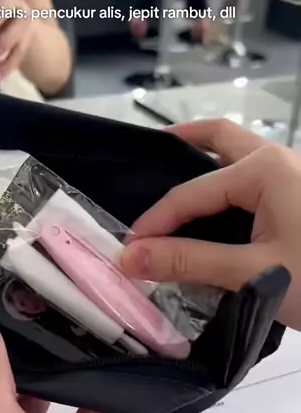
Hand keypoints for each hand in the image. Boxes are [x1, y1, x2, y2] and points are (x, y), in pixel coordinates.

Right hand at [119, 119, 300, 330]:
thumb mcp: (253, 273)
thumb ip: (188, 261)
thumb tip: (131, 257)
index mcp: (265, 169)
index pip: (192, 191)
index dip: (155, 220)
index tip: (128, 250)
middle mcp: (280, 159)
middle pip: (221, 138)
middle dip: (183, 141)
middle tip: (149, 154)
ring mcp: (296, 175)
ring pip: (242, 155)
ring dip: (208, 159)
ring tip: (175, 174)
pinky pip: (257, 176)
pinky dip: (229, 182)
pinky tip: (216, 208)